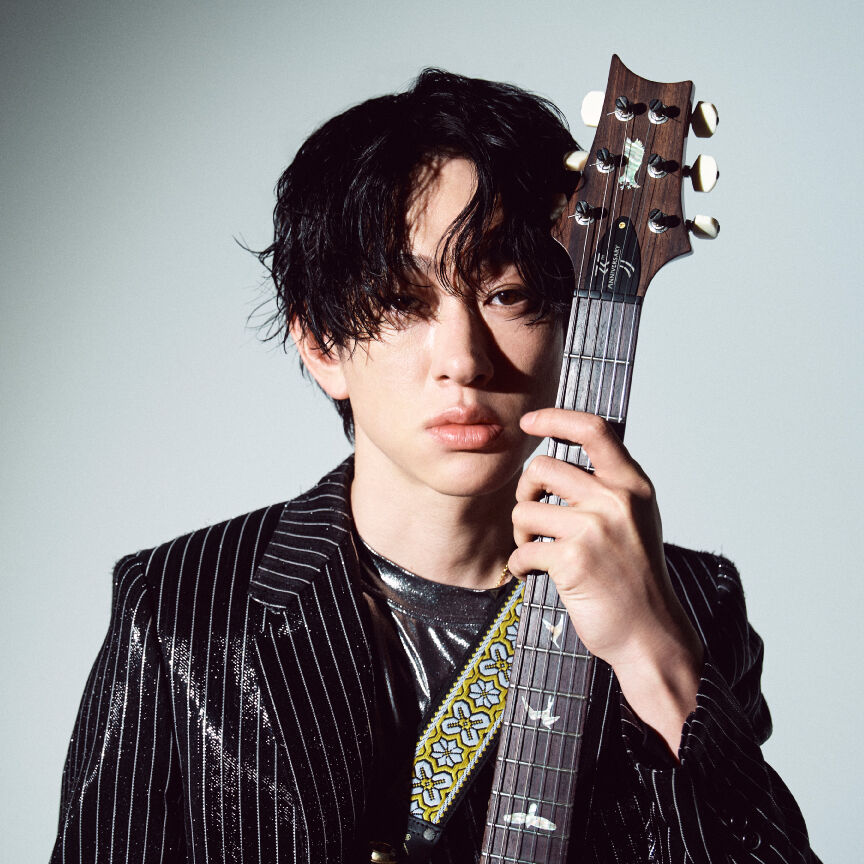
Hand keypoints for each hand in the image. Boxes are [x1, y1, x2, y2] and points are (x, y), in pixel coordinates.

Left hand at [508, 408, 703, 752]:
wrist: (650, 634)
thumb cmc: (636, 578)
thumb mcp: (637, 520)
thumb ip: (610, 487)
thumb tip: (564, 455)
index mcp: (633, 486)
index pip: (594, 430)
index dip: (556, 418)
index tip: (531, 422)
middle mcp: (616, 500)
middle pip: (542, 468)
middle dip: (525, 492)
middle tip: (530, 517)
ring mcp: (595, 529)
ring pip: (525, 510)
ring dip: (520, 533)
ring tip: (535, 550)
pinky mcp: (573, 561)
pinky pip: (522, 550)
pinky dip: (520, 565)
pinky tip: (534, 574)